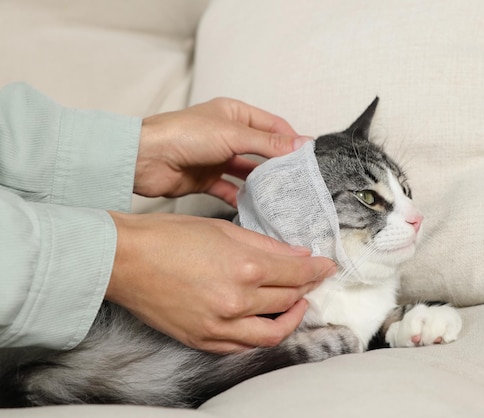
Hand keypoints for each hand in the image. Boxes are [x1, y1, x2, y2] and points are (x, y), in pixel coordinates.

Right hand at [106, 212, 336, 352]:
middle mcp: (236, 301)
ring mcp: (219, 325)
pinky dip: (261, 335)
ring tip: (296, 304)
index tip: (327, 266)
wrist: (125, 260)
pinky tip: (265, 321)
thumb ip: (265, 244)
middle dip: (307, 288)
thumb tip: (297, 253)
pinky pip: (243, 346)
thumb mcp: (222, 229)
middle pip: (288, 299)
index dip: (317, 269)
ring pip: (272, 333)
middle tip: (312, 278)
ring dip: (291, 319)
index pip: (297, 273)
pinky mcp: (203, 339)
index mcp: (245, 267)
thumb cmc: (168, 237)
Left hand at [134, 97, 311, 205]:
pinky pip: (230, 190)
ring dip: (262, 184)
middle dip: (279, 165)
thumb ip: (268, 142)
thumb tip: (301, 144)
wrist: (143, 159)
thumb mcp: (233, 134)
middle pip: (262, 150)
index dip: (291, 140)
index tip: (309, 157)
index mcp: (234, 114)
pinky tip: (254, 208)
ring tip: (282, 197)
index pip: (272, 125)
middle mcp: (227, 135)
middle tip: (300, 181)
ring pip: (247, 172)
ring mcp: (217, 158)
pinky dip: (241, 199)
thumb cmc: (182, 134)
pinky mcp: (206, 179)